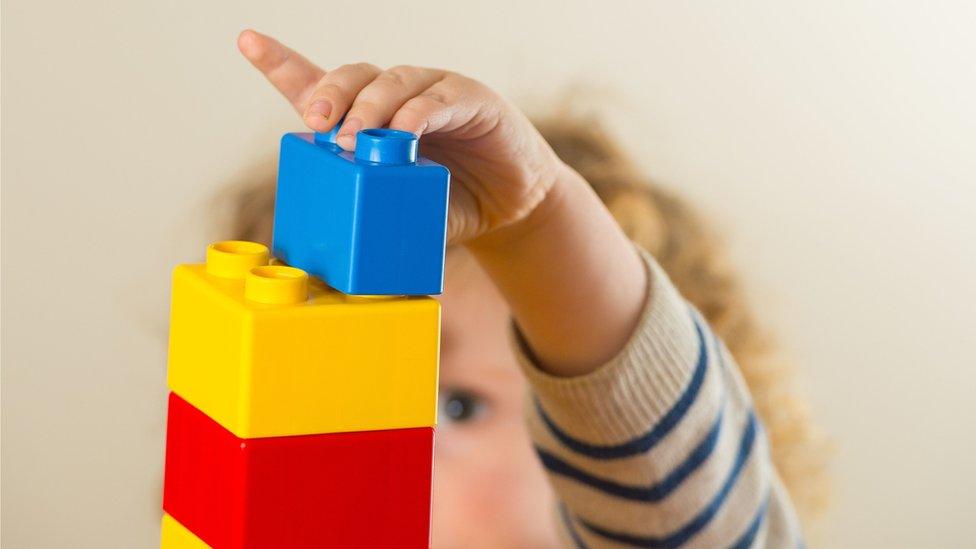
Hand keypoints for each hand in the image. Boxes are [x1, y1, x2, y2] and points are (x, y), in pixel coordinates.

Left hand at [237, 29, 566, 244]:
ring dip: (369, 108)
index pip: (319, 83)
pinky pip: (438, 96)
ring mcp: (433, 91)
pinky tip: (405, 131)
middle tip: (317, 124)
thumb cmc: (448, 205)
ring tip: (354, 140)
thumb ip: (371, 214)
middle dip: (329, 95)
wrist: (511, 207)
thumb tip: (328, 254)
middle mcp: (396, 97)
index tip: (248, 41)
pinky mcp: (469, 97)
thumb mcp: (400, 211)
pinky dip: (418, 112)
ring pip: (390, 82)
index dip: (282, 63)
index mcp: (370, 119)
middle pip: (351, 77)